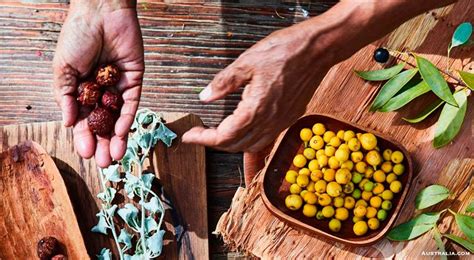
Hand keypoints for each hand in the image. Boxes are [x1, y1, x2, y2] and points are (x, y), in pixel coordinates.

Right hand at [53, 1, 142, 166]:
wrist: (100, 12)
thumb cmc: (77, 36)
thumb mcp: (63, 69)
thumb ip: (65, 96)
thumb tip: (67, 123)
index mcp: (80, 89)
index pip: (83, 119)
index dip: (84, 137)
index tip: (86, 154)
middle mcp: (100, 91)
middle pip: (102, 123)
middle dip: (103, 143)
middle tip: (104, 163)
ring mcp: (118, 87)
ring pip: (118, 118)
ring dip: (117, 138)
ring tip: (115, 157)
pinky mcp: (135, 80)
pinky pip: (131, 104)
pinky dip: (127, 119)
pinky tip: (123, 134)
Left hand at [182, 23, 332, 152]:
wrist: (318, 49)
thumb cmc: (286, 51)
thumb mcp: (246, 62)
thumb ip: (223, 82)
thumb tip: (205, 96)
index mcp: (255, 110)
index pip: (223, 136)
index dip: (203, 139)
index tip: (190, 135)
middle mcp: (270, 121)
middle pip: (236, 145)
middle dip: (214, 142)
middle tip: (199, 133)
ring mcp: (282, 122)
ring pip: (252, 145)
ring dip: (232, 144)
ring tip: (218, 134)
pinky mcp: (290, 117)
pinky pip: (267, 139)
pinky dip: (251, 141)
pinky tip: (245, 132)